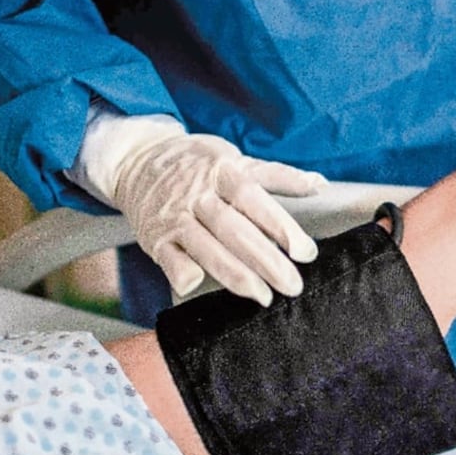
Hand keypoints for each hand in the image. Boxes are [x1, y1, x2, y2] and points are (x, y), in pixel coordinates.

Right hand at [112, 132, 325, 305]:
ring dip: (235, 275)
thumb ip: (276, 175)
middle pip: (235, 230)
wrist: (136, 158)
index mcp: (223, 171)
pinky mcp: (155, 238)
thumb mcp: (235, 157)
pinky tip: (198, 286)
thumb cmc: (197, 163)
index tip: (306, 252)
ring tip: (263, 296)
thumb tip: (319, 185)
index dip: (282, 226)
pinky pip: (169, 259)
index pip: (255, 199)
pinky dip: (183, 273)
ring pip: (206, 249)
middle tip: (293, 285)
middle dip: (267, 261)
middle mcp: (198, 194)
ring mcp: (175, 217)